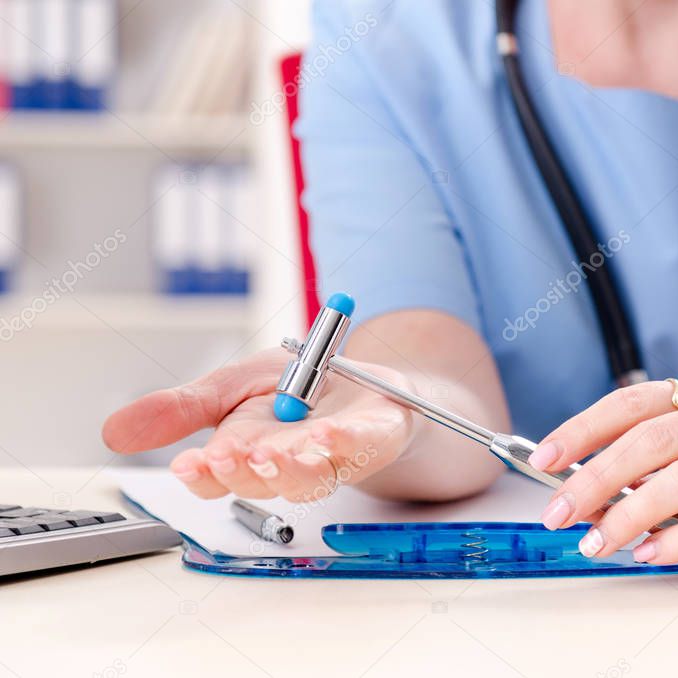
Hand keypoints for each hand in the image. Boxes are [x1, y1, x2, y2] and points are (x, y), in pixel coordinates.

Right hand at [103, 349, 417, 501]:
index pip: (218, 477)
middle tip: (227, 457)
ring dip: (289, 469)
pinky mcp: (373, 440)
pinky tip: (331, 434)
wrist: (362, 382)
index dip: (204, 475)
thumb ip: (182, 409)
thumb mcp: (231, 385)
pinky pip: (360, 447)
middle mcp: (288, 463)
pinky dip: (347, 442)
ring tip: (271, 454)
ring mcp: (333, 457)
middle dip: (242, 472)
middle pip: (262, 483)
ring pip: (310, 479)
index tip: (189, 464)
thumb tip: (113, 432)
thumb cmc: (298, 389)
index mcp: (248, 452)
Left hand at [527, 377, 677, 573]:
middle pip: (651, 440)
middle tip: (557, 514)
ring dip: (629, 515)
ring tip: (597, 544)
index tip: (543, 460)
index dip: (582, 430)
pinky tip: (649, 554)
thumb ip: (644, 473)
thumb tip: (577, 498)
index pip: (630, 403)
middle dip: (594, 479)